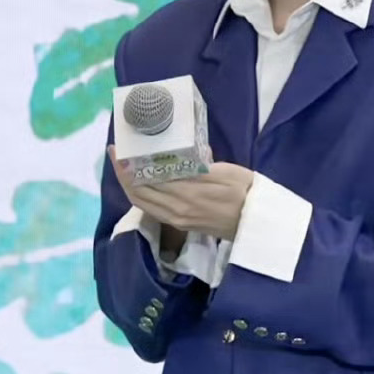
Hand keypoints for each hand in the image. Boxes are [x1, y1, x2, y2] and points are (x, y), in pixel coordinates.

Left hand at [108, 145, 252, 241]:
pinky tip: (140, 184)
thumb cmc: (246, 191)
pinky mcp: (180, 224)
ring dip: (128, 185)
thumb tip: (172, 158)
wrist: (257, 222)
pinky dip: (141, 196)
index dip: (128, 165)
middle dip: (122, 173)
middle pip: (138, 193)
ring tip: (123, 167)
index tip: (117, 149)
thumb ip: (197, 167)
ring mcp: (177, 219)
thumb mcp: (225, 172)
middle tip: (115, 154)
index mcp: (186, 194)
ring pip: (142, 203)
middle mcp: (176, 209)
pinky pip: (152, 210)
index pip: (146, 179)